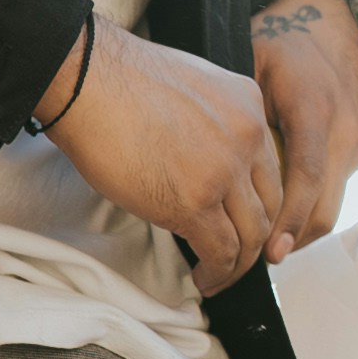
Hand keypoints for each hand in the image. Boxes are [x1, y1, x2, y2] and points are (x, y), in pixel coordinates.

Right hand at [39, 23, 284, 289]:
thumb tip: (204, 157)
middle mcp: (248, 136)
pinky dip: (217, 273)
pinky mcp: (196, 203)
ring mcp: (225, 171)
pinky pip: (222, 251)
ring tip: (218, 276)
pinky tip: (204, 278)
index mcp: (249, 104)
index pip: (270, 166)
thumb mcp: (192, 86)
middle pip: (270, 204)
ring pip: (252, 234)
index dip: (259, 202)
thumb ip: (214, 121)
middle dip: (255, 238)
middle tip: (236, 256)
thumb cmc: (118, 81)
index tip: (243, 220)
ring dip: (238, 264)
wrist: (87, 80)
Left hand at [248, 0, 357, 254]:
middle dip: (290, 240)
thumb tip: (211, 163)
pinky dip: (307, 209)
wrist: (334, 24)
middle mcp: (344, 131)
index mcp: (315, 110)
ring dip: (298, 231)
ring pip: (331, 207)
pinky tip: (277, 214)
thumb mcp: (253, 64)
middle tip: (251, 259)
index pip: (306, 179)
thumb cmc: (282, 44)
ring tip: (259, 245)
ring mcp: (356, 144)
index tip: (269, 252)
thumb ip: (242, 114)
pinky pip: (333, 192)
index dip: (288, 221)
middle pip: (324, 209)